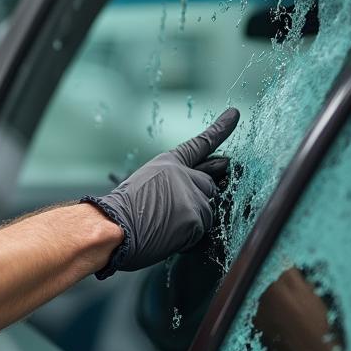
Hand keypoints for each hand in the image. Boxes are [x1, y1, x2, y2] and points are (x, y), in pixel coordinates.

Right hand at [85, 108, 239, 277]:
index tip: (235, 114)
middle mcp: (184, 173)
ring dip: (192, 220)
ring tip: (164, 225)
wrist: (115, 225)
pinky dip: (189, 237)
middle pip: (210, 184)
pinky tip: (167, 235)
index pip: (202, 143)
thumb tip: (202, 188)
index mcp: (170, 162)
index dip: (221, 128)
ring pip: (207, 210)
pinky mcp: (197, 216)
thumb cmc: (124, 209)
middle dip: (199, 198)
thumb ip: (174, 181)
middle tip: (176, 210)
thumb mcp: (146, 182)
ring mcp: (193, 194)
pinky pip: (202, 230)